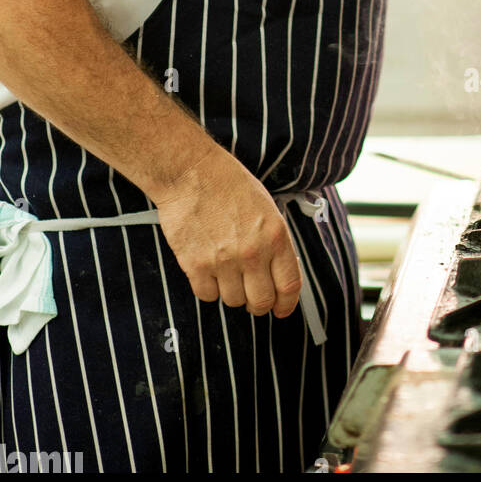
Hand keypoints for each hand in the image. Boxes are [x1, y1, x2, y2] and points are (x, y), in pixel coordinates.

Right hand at [151, 145, 301, 317]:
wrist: (191, 173)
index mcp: (275, 236)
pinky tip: (209, 270)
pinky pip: (207, 295)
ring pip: (233, 301)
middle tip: (253, 297)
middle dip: (259, 304)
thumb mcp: (267, 208)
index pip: (289, 285)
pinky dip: (209, 288)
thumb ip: (275, 242)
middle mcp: (252, 252)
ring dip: (232, 293)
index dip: (287, 303)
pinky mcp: (195, 266)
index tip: (282, 308)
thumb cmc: (229, 184)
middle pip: (261, 301)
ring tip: (228, 272)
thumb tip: (279, 272)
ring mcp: (223, 261)